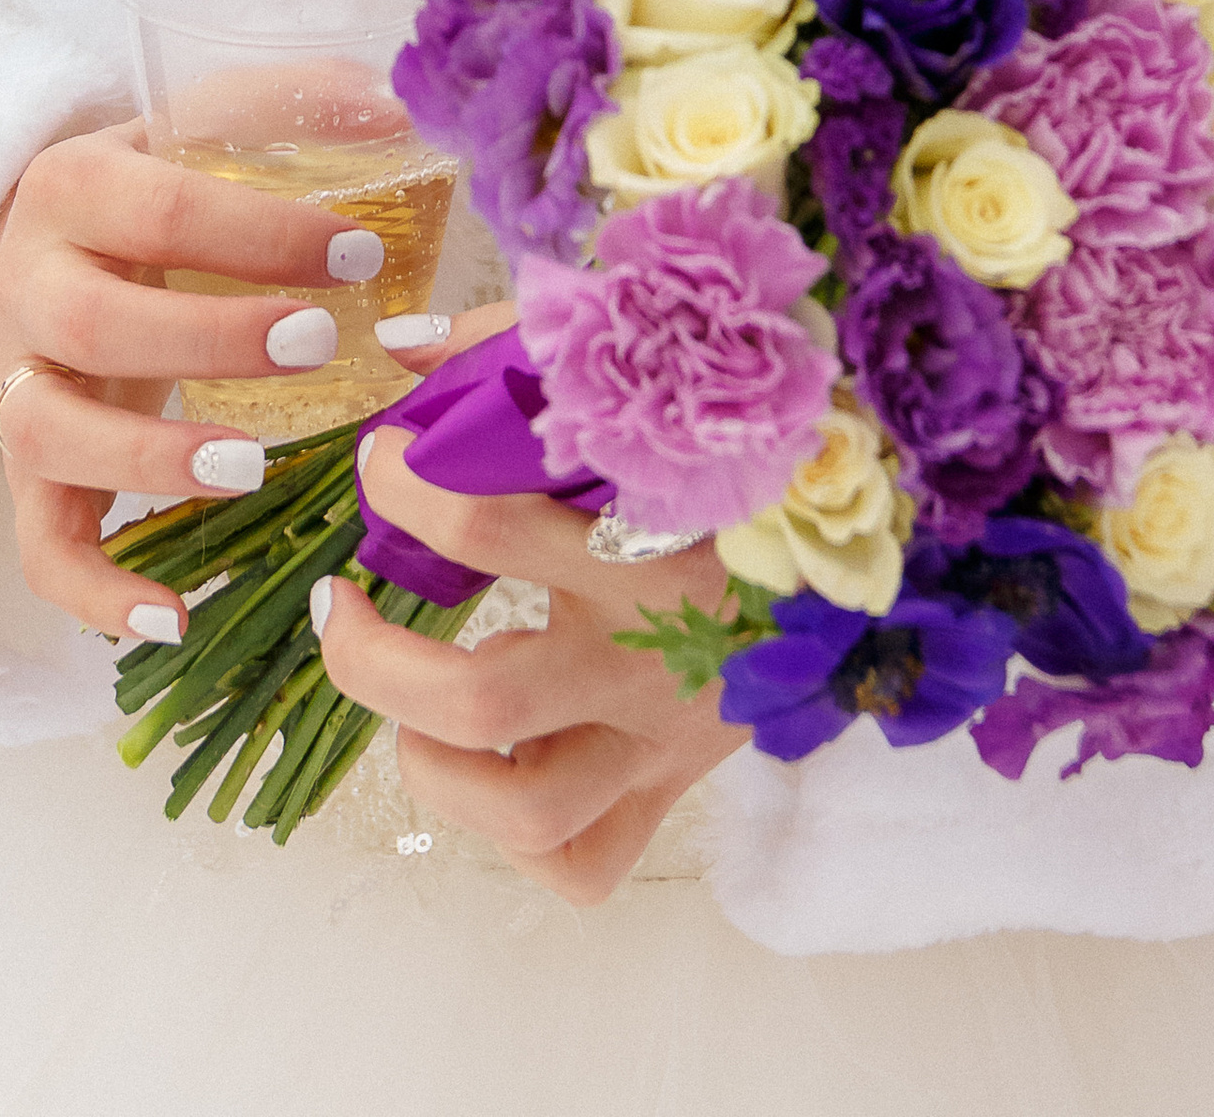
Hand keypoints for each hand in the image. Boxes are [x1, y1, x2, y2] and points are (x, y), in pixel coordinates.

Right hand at [0, 114, 386, 645]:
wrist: (14, 251)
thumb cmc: (139, 192)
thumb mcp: (191, 130)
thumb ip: (286, 107)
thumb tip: (392, 100)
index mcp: (74, 186)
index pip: (158, 207)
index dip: (258, 234)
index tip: (358, 256)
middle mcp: (26, 285)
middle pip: (93, 322)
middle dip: (207, 338)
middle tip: (316, 343)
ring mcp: (12, 385)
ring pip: (46, 434)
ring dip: (146, 459)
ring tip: (248, 469)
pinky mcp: (20, 469)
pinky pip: (38, 543)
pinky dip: (94, 591)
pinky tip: (174, 615)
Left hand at [323, 323, 746, 903]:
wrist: (868, 531)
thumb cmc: (730, 443)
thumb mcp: (633, 384)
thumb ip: (513, 352)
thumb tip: (395, 350)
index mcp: (651, 542)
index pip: (488, 523)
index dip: (405, 486)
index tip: (383, 457)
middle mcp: (655, 655)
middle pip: (481, 699)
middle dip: (372, 658)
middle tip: (345, 603)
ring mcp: (665, 737)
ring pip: (525, 813)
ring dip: (432, 766)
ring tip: (407, 708)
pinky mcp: (674, 786)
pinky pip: (583, 862)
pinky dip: (515, 834)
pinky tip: (493, 764)